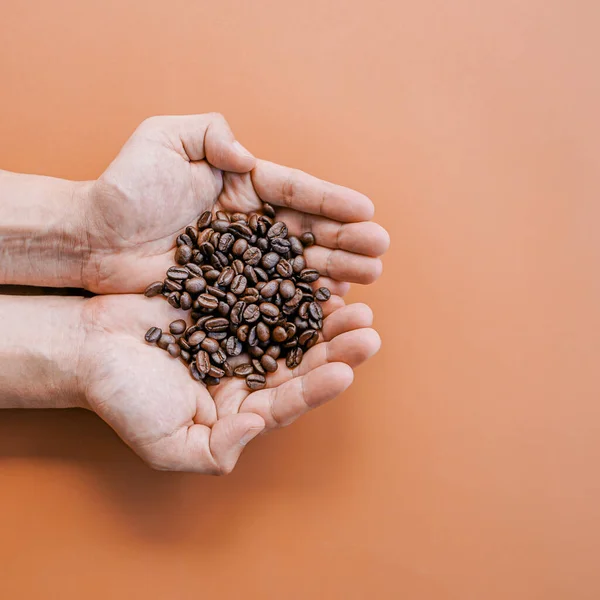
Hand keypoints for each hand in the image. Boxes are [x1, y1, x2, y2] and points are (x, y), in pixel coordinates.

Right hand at [78, 293, 380, 472]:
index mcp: (241, 408)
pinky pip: (269, 289)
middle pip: (302, 360)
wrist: (90, 345)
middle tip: (366, 329)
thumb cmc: (122, 396)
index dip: (316, 388)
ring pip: (294, 324)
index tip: (345, 373)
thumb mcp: (165, 440)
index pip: (287, 401)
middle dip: (337, 347)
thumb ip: (215, 450)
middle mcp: (250, 370)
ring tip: (355, 301)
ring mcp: (243, 331)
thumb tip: (258, 425)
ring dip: (325, 314)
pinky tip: (316, 275)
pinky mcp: (231, 296)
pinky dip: (292, 283)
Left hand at [82, 114, 388, 294]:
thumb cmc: (124, 188)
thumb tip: (248, 158)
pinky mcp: (229, 295)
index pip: (294, 191)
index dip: (331, 201)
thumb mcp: (162, 139)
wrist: (92, 238)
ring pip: (296, 266)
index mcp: (240, 186)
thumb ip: (210, 133)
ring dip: (334, 272)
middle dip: (345, 240)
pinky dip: (301, 302)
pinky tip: (329, 305)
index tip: (367, 210)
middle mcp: (248, 225)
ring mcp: (242, 262)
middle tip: (379, 250)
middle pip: (305, 231)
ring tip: (368, 277)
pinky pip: (271, 297)